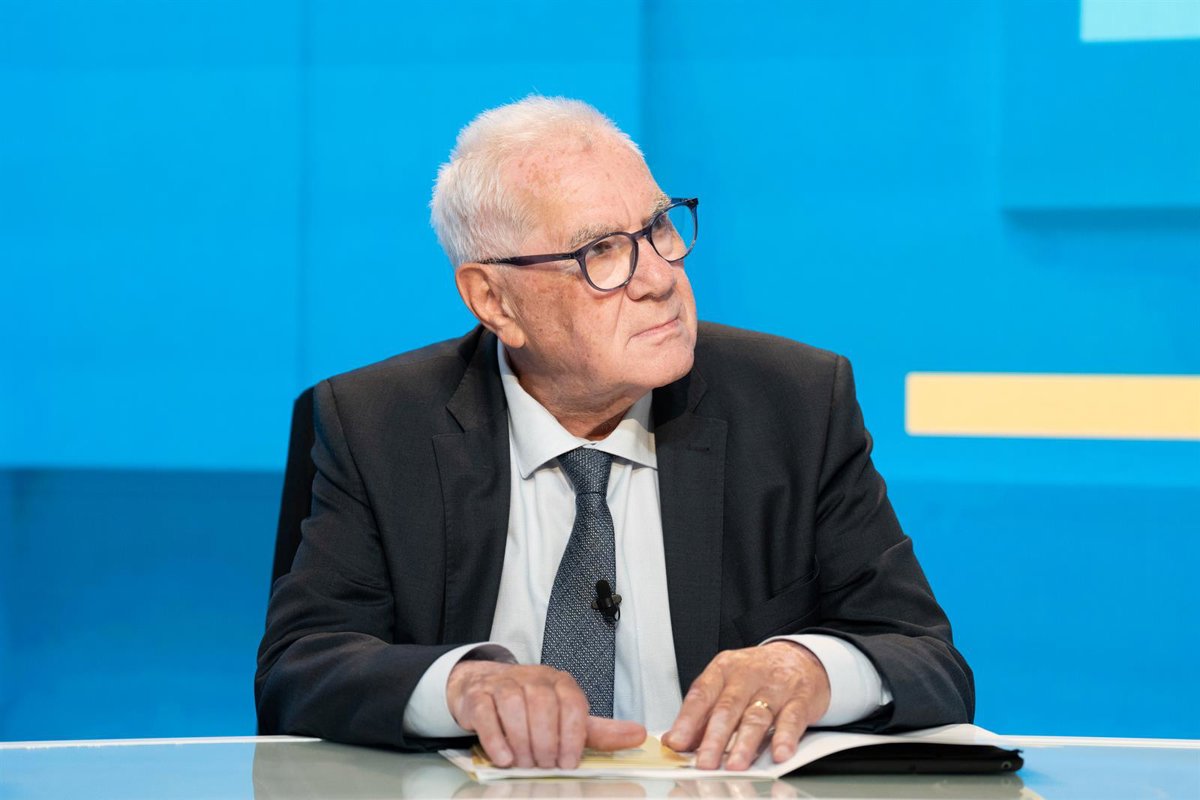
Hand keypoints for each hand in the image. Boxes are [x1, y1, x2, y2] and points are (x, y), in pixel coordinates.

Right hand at [447, 660, 645, 768]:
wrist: (487, 688)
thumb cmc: (532, 707)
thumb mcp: (567, 718)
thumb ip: (599, 730)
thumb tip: (638, 735)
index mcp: (560, 682)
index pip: (571, 703)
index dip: (572, 735)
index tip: (569, 761)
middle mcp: (532, 678)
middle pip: (542, 704)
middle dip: (545, 741)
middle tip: (546, 764)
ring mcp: (503, 684)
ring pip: (513, 706)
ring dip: (521, 741)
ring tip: (526, 763)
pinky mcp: (478, 695)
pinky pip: (486, 714)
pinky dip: (496, 738)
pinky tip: (505, 757)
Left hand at [661, 642, 830, 769]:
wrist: (800, 658)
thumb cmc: (757, 675)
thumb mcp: (726, 685)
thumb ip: (703, 713)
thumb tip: (677, 741)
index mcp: (723, 669)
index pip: (701, 694)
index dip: (687, 720)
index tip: (677, 742)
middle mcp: (747, 675)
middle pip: (727, 708)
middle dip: (715, 738)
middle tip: (705, 761)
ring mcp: (775, 686)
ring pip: (757, 716)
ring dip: (745, 743)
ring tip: (736, 764)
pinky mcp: (800, 699)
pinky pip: (791, 719)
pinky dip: (785, 738)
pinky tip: (778, 753)